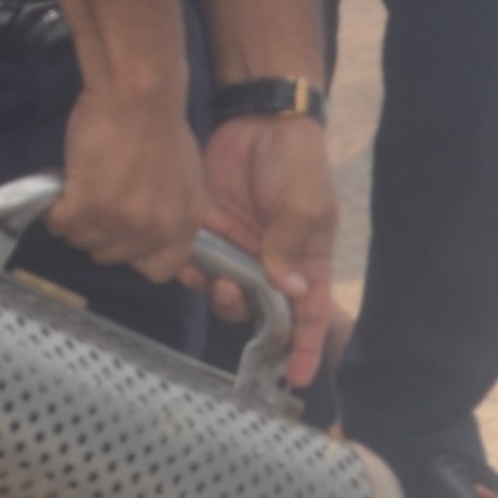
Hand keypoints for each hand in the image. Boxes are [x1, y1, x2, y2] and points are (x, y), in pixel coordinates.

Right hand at [48, 80, 204, 285]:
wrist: (138, 94)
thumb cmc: (161, 125)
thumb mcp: (187, 178)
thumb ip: (173, 211)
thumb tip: (152, 231)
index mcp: (185, 224)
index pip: (159, 272)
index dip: (136, 255)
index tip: (124, 233)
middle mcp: (155, 229)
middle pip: (111, 257)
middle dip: (100, 231)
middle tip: (97, 198)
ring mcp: (121, 221)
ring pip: (81, 241)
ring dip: (76, 218)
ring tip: (81, 187)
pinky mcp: (88, 206)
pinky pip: (59, 224)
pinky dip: (55, 209)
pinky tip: (64, 187)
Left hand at [195, 110, 339, 382]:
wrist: (259, 119)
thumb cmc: (297, 162)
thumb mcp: (305, 204)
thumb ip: (291, 246)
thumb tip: (288, 290)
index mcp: (306, 260)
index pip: (309, 313)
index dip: (306, 347)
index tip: (299, 378)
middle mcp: (271, 262)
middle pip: (260, 309)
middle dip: (246, 313)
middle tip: (234, 293)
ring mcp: (239, 248)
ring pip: (224, 290)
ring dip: (216, 293)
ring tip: (212, 278)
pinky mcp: (209, 231)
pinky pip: (197, 263)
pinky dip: (190, 269)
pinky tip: (187, 261)